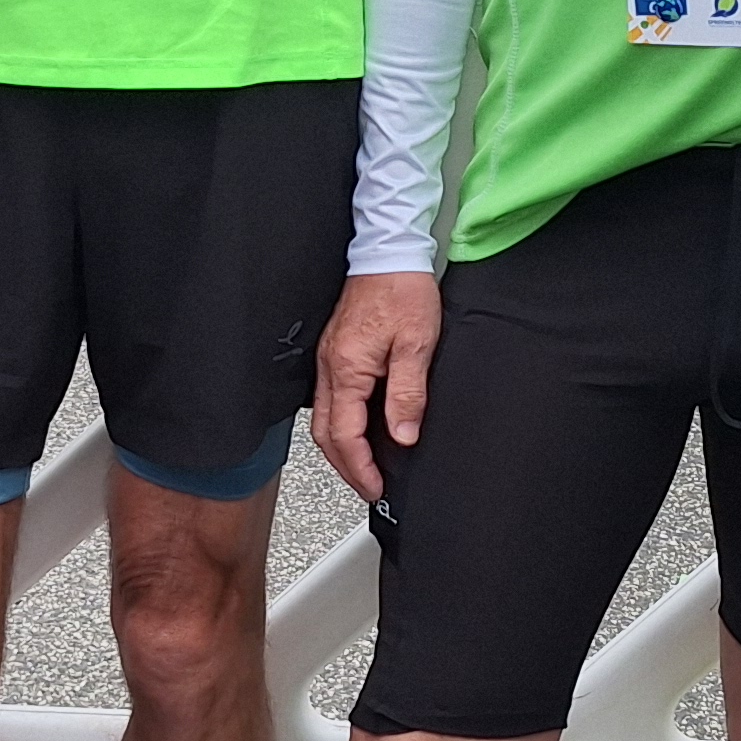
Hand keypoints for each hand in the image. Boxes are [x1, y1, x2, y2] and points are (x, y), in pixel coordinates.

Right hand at [313, 270, 442, 505]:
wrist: (389, 253)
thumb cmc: (402, 291)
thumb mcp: (417, 346)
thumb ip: (407, 395)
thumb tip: (402, 436)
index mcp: (348, 370)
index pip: (346, 435)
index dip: (361, 468)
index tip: (376, 487)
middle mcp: (330, 367)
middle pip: (325, 434)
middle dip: (345, 467)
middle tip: (368, 486)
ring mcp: (328, 359)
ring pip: (324, 418)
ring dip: (341, 448)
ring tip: (364, 465)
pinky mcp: (335, 350)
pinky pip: (330, 399)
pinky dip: (341, 424)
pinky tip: (359, 428)